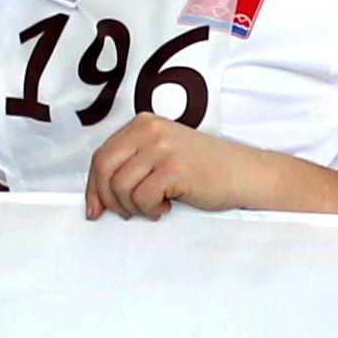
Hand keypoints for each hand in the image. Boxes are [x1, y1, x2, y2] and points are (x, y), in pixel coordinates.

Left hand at [84, 115, 261, 220]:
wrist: (244, 174)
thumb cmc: (204, 170)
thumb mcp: (162, 155)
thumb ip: (132, 165)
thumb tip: (97, 197)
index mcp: (143, 124)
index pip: (101, 155)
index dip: (94, 186)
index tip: (96, 208)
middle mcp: (149, 130)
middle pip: (104, 169)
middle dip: (108, 198)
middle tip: (125, 213)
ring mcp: (161, 148)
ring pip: (120, 187)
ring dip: (134, 206)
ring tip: (155, 206)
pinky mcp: (173, 168)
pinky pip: (141, 198)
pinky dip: (150, 209)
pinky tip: (167, 206)